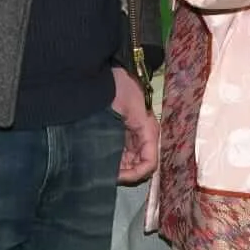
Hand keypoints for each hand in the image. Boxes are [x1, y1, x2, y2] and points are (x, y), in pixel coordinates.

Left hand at [111, 67, 158, 183]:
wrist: (108, 72)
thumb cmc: (123, 88)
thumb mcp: (135, 112)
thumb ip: (141, 136)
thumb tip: (140, 165)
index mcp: (149, 132)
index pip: (149, 164)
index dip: (135, 174)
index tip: (117, 176)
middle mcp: (142, 137)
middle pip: (138, 166)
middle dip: (125, 173)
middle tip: (106, 175)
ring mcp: (130, 137)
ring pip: (128, 163)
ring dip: (118, 168)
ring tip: (102, 170)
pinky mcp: (119, 135)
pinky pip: (119, 155)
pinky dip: (112, 161)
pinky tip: (100, 162)